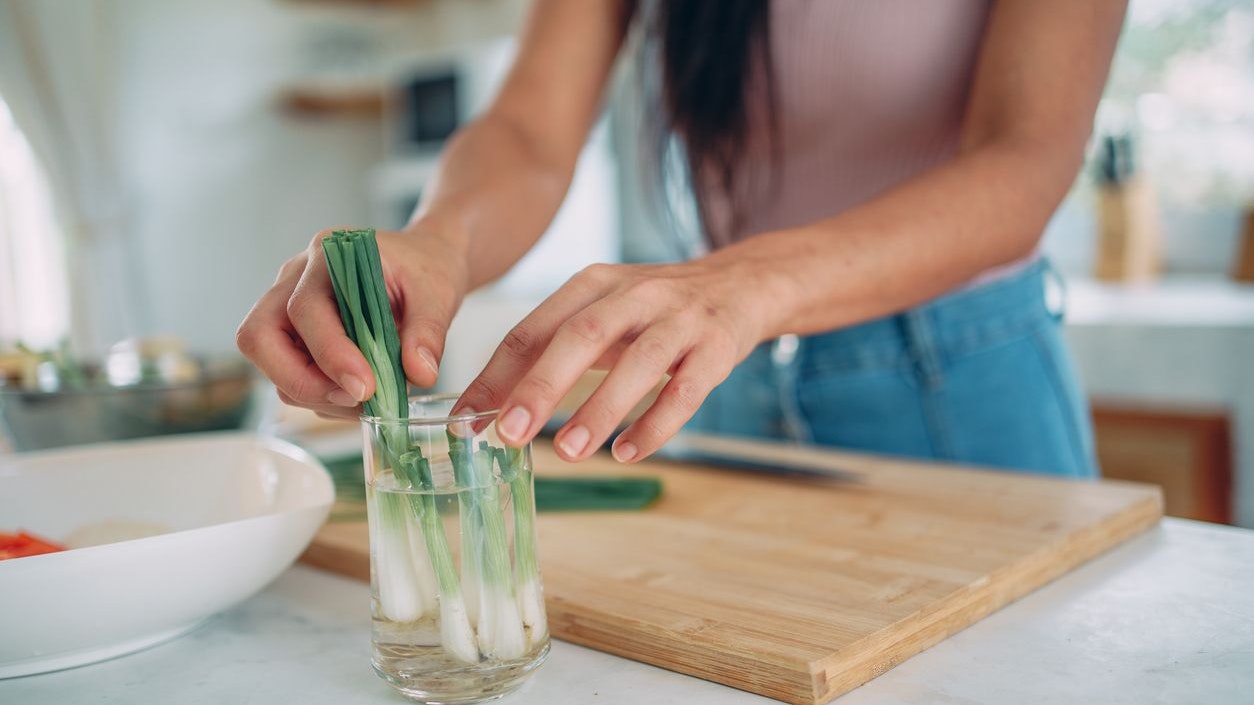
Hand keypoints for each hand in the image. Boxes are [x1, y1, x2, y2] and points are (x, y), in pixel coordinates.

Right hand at [236, 226, 467, 418]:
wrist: (423, 262)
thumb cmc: (425, 270)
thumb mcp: (439, 293)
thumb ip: (428, 332)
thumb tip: (420, 375)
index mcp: (328, 257)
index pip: (305, 309)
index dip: (330, 354)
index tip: (365, 388)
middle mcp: (295, 279)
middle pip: (258, 337)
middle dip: (301, 381)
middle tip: (354, 399)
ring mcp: (286, 306)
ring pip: (269, 362)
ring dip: (314, 393)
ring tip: (368, 400)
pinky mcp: (295, 335)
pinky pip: (289, 373)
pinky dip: (321, 395)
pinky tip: (360, 394)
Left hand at [456, 260, 770, 462]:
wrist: (741, 285)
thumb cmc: (654, 311)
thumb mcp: (601, 314)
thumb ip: (550, 353)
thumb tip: (488, 408)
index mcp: (593, 284)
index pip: (534, 329)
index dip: (496, 375)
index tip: (466, 419)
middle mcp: (635, 295)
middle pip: (581, 338)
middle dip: (541, 387)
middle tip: (509, 433)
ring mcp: (680, 319)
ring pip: (637, 364)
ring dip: (599, 409)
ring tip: (568, 452)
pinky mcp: (717, 347)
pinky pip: (686, 391)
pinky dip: (655, 424)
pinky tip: (628, 452)